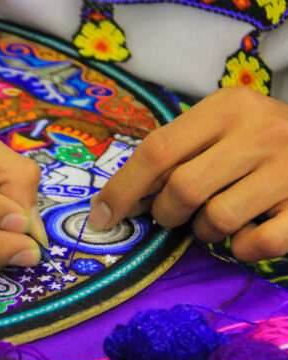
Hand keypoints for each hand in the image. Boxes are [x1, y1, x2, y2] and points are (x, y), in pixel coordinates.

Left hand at [88, 87, 287, 261]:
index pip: (157, 150)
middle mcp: (259, 132)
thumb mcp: (217, 129)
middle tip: (174, 214)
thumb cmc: (256, 139)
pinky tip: (247, 232)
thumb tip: (118, 201)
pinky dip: (242, 248)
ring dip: (204, 231)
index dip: (123, 188)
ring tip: (217, 217)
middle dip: (166, 213)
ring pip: (217, 219)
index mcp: (226, 107)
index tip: (102, 216)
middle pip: (183, 188)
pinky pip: (258, 244)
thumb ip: (174, 155)